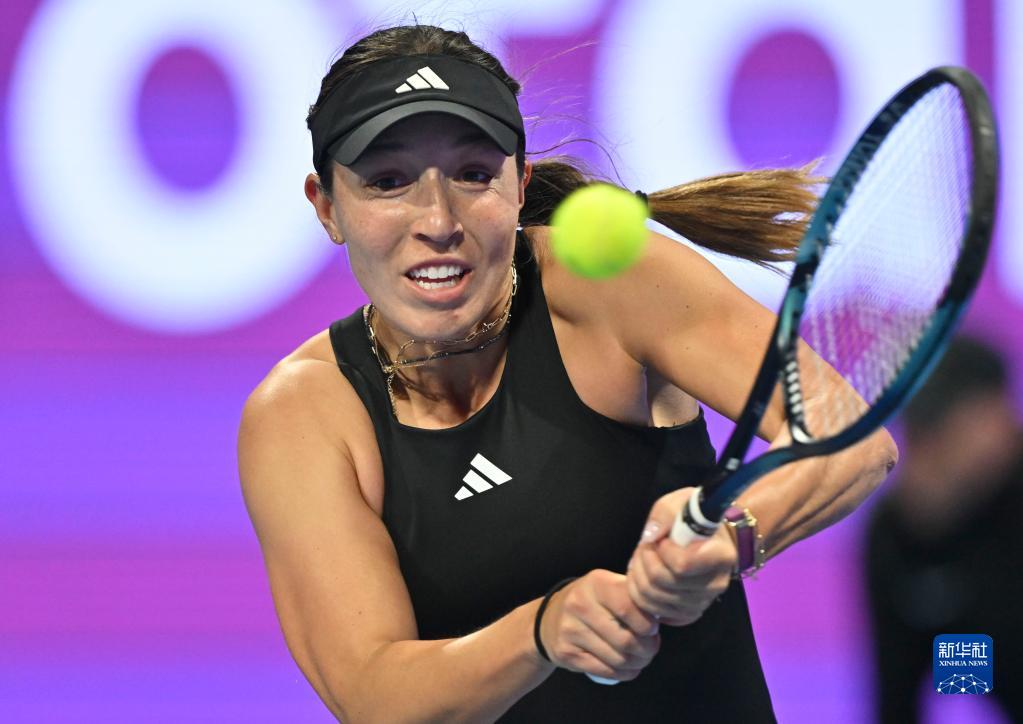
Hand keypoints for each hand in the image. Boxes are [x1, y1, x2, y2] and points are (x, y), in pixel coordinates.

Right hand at [538, 569, 660, 681]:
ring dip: (637, 664)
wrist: (549, 618)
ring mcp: (570, 630)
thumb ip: (632, 596)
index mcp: (596, 583)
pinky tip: (628, 668)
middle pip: (626, 639)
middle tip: (651, 649)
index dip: (648, 624)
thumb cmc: (591, 602)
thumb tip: (662, 617)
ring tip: (640, 658)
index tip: (653, 629)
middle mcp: (580, 604)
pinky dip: (623, 674)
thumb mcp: (608, 587)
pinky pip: (604, 671)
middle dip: (647, 650)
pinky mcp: (566, 653)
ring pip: (617, 658)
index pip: (630, 608)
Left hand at [626, 487, 737, 625]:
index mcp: (721, 555)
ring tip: (644, 559)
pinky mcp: (688, 613)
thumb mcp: (681, 501)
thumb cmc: (694, 518)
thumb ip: (665, 513)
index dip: (663, 551)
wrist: (709, 537)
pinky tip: (646, 576)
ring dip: (638, 575)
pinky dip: (641, 594)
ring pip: (653, 599)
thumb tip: (650, 537)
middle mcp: (716, 584)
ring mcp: (703, 602)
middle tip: (646, 546)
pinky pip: (654, 611)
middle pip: (662, 583)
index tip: (663, 539)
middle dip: (644, 560)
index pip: (682, 564)